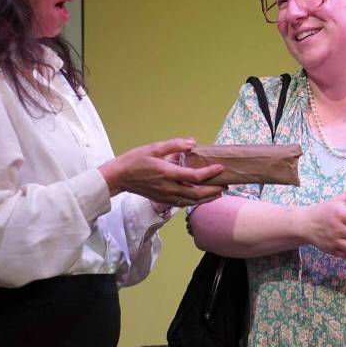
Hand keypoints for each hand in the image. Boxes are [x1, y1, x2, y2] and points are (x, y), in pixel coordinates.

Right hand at [100, 138, 226, 206]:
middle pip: (197, 194)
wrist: (119, 177)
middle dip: (213, 191)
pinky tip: (201, 197)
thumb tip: (192, 143)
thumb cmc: (135, 160)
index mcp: (167, 173)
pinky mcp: (163, 200)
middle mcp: (169, 188)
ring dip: (206, 199)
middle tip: (226, 186)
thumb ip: (174, 145)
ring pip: (191, 202)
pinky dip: (194, 201)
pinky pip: (183, 203)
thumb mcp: (154, 147)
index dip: (210, 173)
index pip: (194, 177)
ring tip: (218, 193)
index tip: (221, 168)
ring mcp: (166, 196)